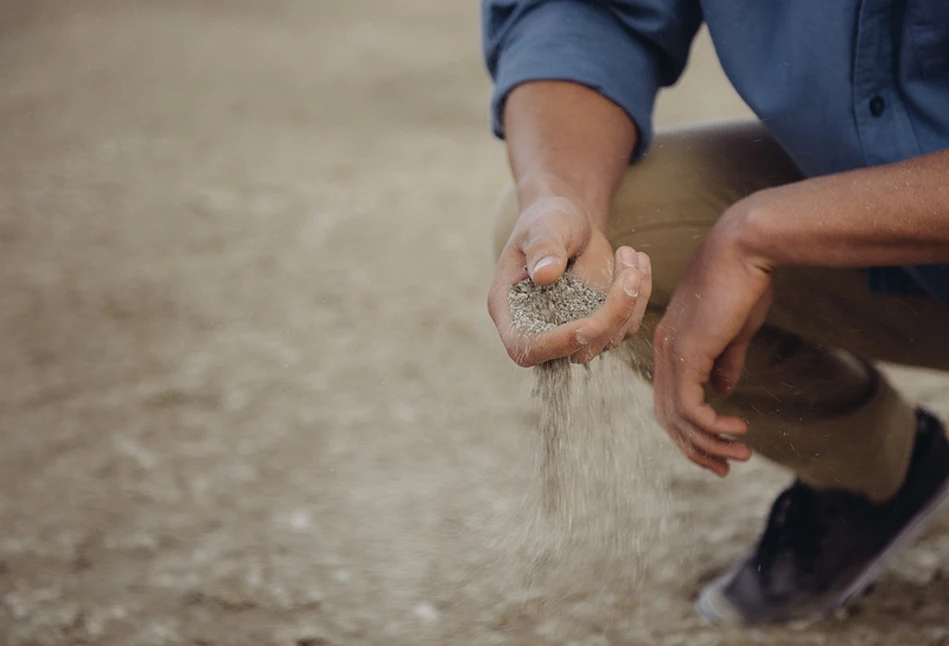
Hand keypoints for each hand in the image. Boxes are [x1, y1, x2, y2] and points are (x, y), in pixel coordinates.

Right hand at [488, 194, 651, 365]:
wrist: (568, 222)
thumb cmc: (547, 220)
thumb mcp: (543, 226)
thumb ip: (543, 248)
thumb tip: (546, 275)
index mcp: (510, 309)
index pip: (526, 347)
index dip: (556, 344)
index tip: (588, 326)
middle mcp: (539, 328)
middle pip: (576, 348)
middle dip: (611, 316)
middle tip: (630, 271)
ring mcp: (572, 330)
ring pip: (609, 339)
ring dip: (631, 300)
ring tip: (629, 253)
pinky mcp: (600, 325)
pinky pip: (627, 325)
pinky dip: (639, 295)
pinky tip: (637, 261)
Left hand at [653, 204, 775, 476]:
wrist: (746, 248)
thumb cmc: (744, 282)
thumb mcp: (734, 330)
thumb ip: (724, 362)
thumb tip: (722, 392)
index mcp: (672, 344)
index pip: (670, 398)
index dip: (691, 428)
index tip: (718, 448)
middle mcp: (664, 350)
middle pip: (667, 415)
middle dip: (695, 447)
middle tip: (723, 468)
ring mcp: (672, 352)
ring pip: (678, 416)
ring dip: (709, 443)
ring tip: (740, 454)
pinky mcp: (687, 353)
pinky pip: (691, 406)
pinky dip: (712, 426)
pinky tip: (737, 430)